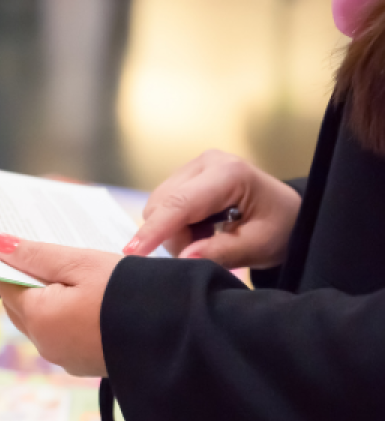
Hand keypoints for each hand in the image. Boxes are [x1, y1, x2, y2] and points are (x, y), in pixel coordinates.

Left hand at [0, 234, 120, 376]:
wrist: (177, 335)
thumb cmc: (128, 292)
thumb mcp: (81, 263)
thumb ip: (37, 255)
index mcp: (38, 318)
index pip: (5, 285)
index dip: (11, 262)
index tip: (22, 244)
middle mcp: (45, 344)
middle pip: (20, 305)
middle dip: (28, 280)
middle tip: (47, 253)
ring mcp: (65, 358)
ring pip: (42, 321)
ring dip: (49, 298)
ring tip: (72, 272)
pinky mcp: (86, 363)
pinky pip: (63, 334)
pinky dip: (66, 315)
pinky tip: (87, 297)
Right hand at [123, 149, 300, 268]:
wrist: (288, 214)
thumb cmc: (280, 227)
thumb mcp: (259, 246)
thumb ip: (221, 252)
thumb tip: (184, 259)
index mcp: (228, 173)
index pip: (180, 203)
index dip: (154, 230)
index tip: (132, 252)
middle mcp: (206, 162)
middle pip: (162, 205)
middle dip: (173, 236)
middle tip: (204, 251)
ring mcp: (193, 167)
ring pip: (158, 207)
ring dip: (174, 232)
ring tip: (208, 238)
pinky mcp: (185, 176)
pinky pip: (163, 206)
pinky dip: (176, 225)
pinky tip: (202, 228)